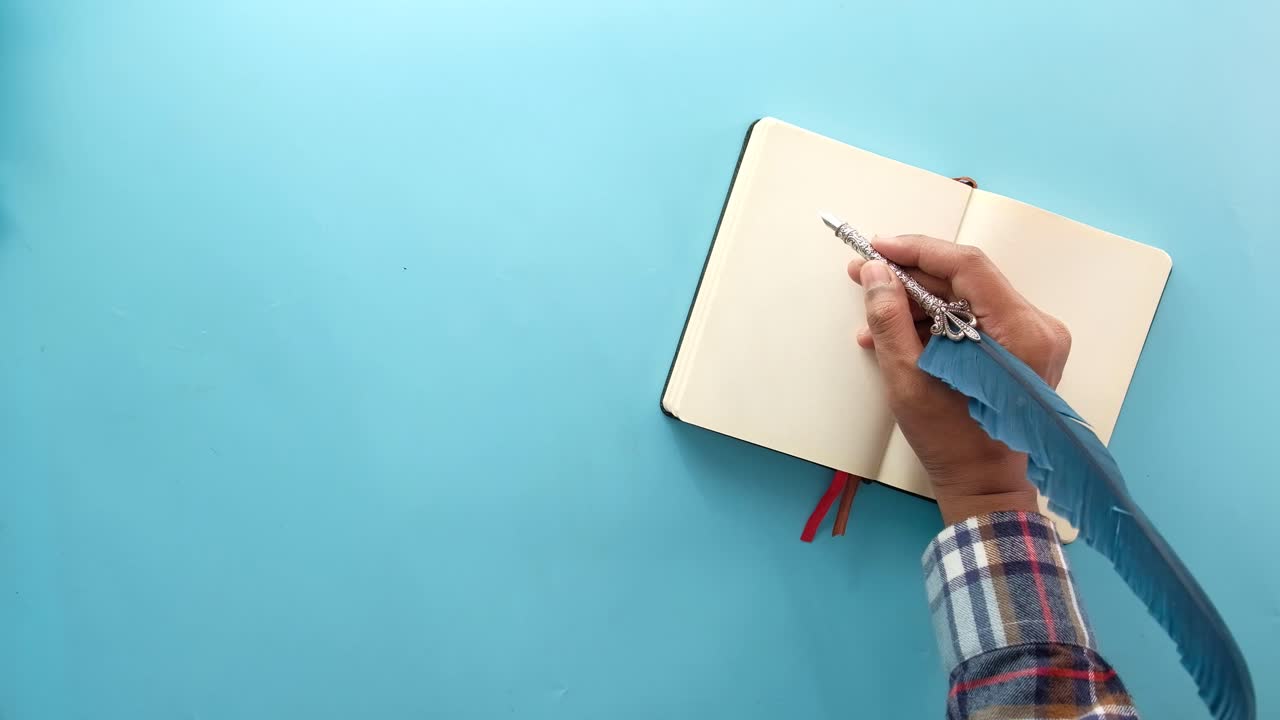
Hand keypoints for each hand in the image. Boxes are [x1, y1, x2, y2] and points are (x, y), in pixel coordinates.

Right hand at [848, 235, 1071, 524]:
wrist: (985, 486)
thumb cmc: (952, 443)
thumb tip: (874, 273)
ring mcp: (1035, 338)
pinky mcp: (1024, 350)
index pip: (968, 267)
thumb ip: (890, 319)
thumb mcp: (909, 378)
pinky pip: (975, 319)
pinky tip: (898, 332)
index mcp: (1020, 333)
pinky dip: (937, 322)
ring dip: (920, 301)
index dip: (917, 251)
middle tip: (864, 272)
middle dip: (912, 276)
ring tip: (874, 309)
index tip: (877, 247)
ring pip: (968, 298)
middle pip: (967, 280)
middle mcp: (1038, 327)